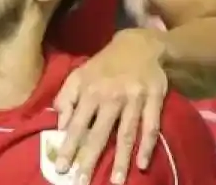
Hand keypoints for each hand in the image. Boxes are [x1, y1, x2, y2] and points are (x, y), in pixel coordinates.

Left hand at [53, 29, 167, 183]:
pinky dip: (147, 145)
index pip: (76, 124)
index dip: (68, 147)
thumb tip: (60, 125)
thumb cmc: (104, 65)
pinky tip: (142, 163)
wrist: (138, 44)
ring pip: (126, 134)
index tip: (61, 168)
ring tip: (117, 182)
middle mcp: (110, 97)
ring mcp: (134, 99)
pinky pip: (151, 126)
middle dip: (90, 159)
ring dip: (121, 160)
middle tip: (82, 182)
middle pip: (99, 133)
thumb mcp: (79, 74)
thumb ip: (66, 98)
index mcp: (90, 91)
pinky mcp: (154, 99)